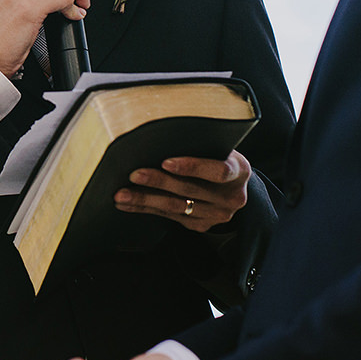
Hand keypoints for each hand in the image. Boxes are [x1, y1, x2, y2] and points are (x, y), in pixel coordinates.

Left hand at [114, 150, 250, 231]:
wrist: (231, 185)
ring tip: (121, 194)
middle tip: (134, 175)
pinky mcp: (201, 225)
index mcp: (239, 171)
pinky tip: (127, 204)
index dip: (192, 167)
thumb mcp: (217, 146)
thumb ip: (198, 143)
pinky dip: (146, 210)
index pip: (218, 171)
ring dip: (145, 200)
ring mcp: (217, 215)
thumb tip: (156, 133)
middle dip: (158, 182)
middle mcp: (231, 197)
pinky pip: (169, 217)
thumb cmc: (216, 155)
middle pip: (190, 190)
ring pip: (176, 208)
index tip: (165, 161)